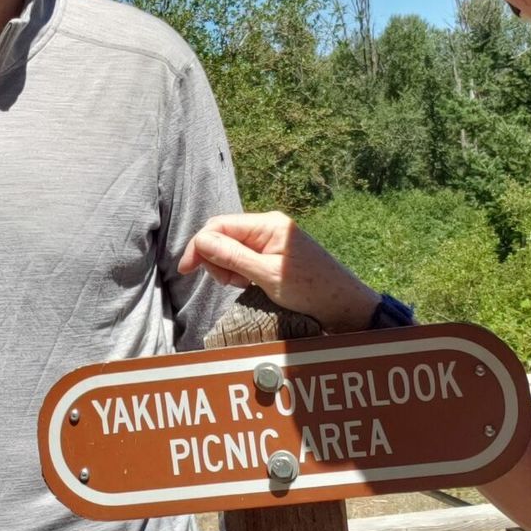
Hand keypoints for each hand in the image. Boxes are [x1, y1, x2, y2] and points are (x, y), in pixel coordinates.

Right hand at [180, 211, 379, 331]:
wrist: (345, 305)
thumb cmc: (311, 291)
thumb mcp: (266, 276)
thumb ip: (233, 257)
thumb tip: (201, 242)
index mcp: (268, 224)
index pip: (219, 226)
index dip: (199, 245)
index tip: (186, 270)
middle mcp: (268, 225)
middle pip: (223, 234)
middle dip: (215, 258)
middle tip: (226, 283)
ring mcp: (272, 238)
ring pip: (232, 246)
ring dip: (227, 266)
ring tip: (241, 285)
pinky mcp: (274, 252)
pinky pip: (245, 255)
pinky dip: (239, 269)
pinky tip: (248, 283)